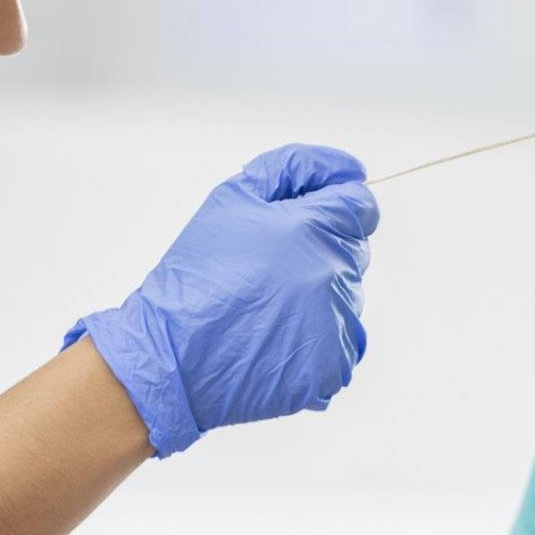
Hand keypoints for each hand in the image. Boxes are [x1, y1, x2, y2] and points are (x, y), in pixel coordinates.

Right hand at [65, 145, 377, 456]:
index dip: (336, 205)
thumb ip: (295, 168)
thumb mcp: (233, 196)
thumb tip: (347, 168)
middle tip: (271, 265)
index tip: (309, 218)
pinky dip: (316, 335)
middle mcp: (334, 276)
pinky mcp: (332, 365)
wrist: (172, 353)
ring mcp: (336, 324)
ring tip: (267, 305)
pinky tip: (276, 335)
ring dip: (318, 292)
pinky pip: (342, 340)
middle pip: (354, 248)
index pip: (361, 205)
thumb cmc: (197, 272)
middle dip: (323, 246)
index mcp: (314, 229)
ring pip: (348, 294)